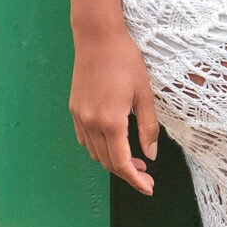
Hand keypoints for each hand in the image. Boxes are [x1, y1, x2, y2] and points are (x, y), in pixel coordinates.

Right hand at [70, 24, 159, 193]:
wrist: (98, 38)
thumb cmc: (126, 61)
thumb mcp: (144, 94)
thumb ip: (148, 128)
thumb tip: (151, 156)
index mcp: (111, 121)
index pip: (122, 163)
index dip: (135, 180)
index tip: (148, 188)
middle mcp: (91, 122)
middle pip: (107, 162)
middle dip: (127, 173)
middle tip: (146, 176)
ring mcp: (80, 116)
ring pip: (95, 153)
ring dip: (113, 161)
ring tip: (134, 161)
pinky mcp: (75, 109)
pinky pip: (85, 139)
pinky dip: (99, 148)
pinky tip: (113, 143)